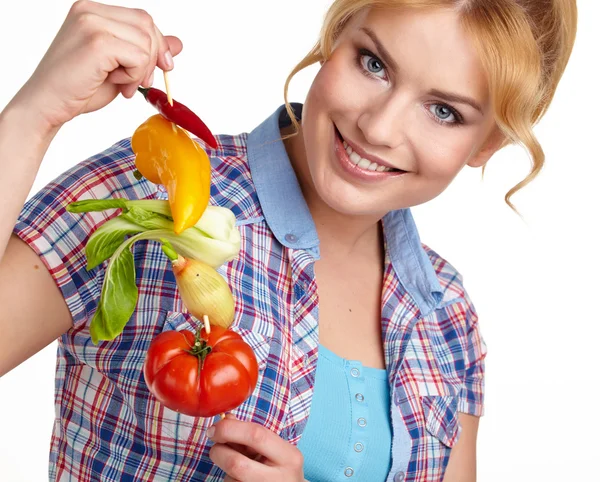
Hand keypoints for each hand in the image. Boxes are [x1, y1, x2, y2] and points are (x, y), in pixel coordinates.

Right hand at [10, 0, 182, 132]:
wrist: (48, 105)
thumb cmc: (78, 88)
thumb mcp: (121, 66)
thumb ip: (146, 51)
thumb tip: (177, 43)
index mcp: (92, 11)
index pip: (142, 18)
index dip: (157, 44)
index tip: (160, 68)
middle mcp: (90, 10)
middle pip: (147, 25)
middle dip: (153, 57)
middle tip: (140, 83)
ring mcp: (92, 23)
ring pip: (146, 42)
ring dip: (141, 70)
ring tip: (122, 84)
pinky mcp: (97, 42)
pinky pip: (139, 57)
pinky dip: (135, 76)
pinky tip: (116, 84)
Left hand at [208, 415, 304, 481]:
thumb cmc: (281, 467)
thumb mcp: (274, 449)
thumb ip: (251, 434)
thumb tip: (226, 420)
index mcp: (289, 456)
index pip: (255, 435)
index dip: (229, 429)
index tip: (214, 429)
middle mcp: (279, 478)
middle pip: (236, 463)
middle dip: (219, 452)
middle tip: (215, 449)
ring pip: (230, 479)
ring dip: (225, 469)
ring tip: (238, 468)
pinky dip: (230, 479)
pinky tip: (240, 478)